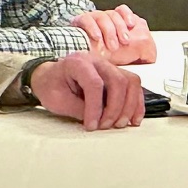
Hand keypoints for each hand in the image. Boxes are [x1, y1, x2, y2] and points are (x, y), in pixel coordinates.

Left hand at [30, 51, 145, 130]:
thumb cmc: (51, 86)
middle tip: (105, 126)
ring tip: (120, 124)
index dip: (95, 107)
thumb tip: (99, 120)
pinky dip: (136, 103)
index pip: (94, 83)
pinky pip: (134, 86)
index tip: (91, 126)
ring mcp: (110, 66)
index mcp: (78, 62)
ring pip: (131, 82)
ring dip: (129, 106)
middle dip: (115, 108)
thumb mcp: (56, 100)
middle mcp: (97, 61)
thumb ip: (78, 108)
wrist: (51, 77)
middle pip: (118, 81)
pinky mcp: (117, 75)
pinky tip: (134, 119)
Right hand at [71, 5, 156, 64]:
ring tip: (112, 46)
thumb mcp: (130, 59)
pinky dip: (92, 27)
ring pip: (101, 16)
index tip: (132, 25)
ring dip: (109, 31)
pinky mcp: (78, 24)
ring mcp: (91, 21)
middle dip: (120, 28)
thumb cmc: (109, 64)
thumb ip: (144, 52)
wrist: (87, 69)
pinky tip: (97, 37)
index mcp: (116, 24)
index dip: (128, 16)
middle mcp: (103, 20)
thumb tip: (152, 56)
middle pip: (113, 14)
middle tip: (124, 42)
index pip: (122, 10)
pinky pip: (85, 19)